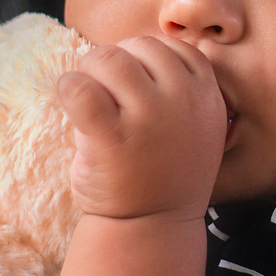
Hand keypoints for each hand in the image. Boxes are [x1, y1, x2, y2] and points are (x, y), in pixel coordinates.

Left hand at [57, 36, 226, 220]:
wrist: (152, 228)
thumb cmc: (165, 174)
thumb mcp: (195, 127)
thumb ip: (179, 89)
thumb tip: (133, 51)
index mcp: (207, 97)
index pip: (176, 48)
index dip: (148, 60)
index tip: (136, 86)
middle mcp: (184, 101)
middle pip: (140, 46)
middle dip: (116, 63)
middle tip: (106, 95)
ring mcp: (150, 117)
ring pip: (109, 59)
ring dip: (90, 72)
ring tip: (89, 101)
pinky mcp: (112, 136)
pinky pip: (79, 87)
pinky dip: (68, 88)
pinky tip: (72, 107)